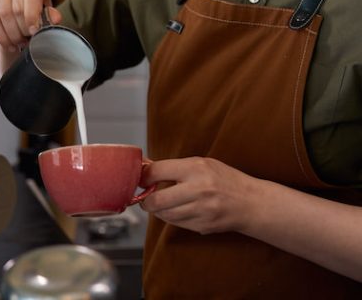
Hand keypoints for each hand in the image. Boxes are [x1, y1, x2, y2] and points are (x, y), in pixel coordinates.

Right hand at [0, 0, 61, 52]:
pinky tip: (8, 43)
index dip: (32, 16)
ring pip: (4, 15)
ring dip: (12, 35)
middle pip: (17, 9)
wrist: (23, 18)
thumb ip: (51, 17)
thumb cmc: (37, 15)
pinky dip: (0, 35)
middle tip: (27, 41)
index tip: (34, 31)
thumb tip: (55, 18)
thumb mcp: (48, 16)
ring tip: (19, 43)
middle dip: (23, 30)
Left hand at [139, 156, 260, 234]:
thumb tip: (145, 168)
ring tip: (160, 203)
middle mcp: (198, 189)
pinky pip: (176, 224)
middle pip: (157, 200)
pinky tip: (176, 210)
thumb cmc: (224, 179)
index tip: (140, 179)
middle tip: (144, 198)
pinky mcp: (203, 226)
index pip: (157, 171)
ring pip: (164, 215)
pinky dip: (171, 218)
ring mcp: (201, 211)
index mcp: (195, 168)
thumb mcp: (201, 163)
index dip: (143, 176)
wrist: (251, 202)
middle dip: (145, 201)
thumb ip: (174, 167)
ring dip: (158, 210)